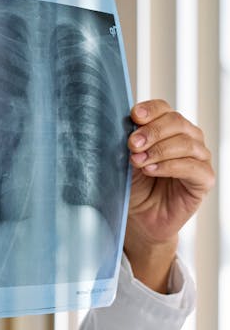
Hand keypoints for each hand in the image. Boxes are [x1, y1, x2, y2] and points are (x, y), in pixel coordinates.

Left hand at [125, 99, 214, 290]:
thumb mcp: (126, 161)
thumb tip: (125, 125)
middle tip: (132, 144)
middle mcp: (188, 139)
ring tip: (138, 161)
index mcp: (168, 129)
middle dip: (152, 131)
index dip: (150, 110)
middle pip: (176, 122)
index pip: (164, 109)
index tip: (133, 116)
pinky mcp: (204, 180)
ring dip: (159, 150)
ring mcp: (199, 159)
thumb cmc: (135, 188)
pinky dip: (170, 166)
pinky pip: (192, 167)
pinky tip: (152, 171)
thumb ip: (129, 143)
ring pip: (186, 143)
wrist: (140, 220)